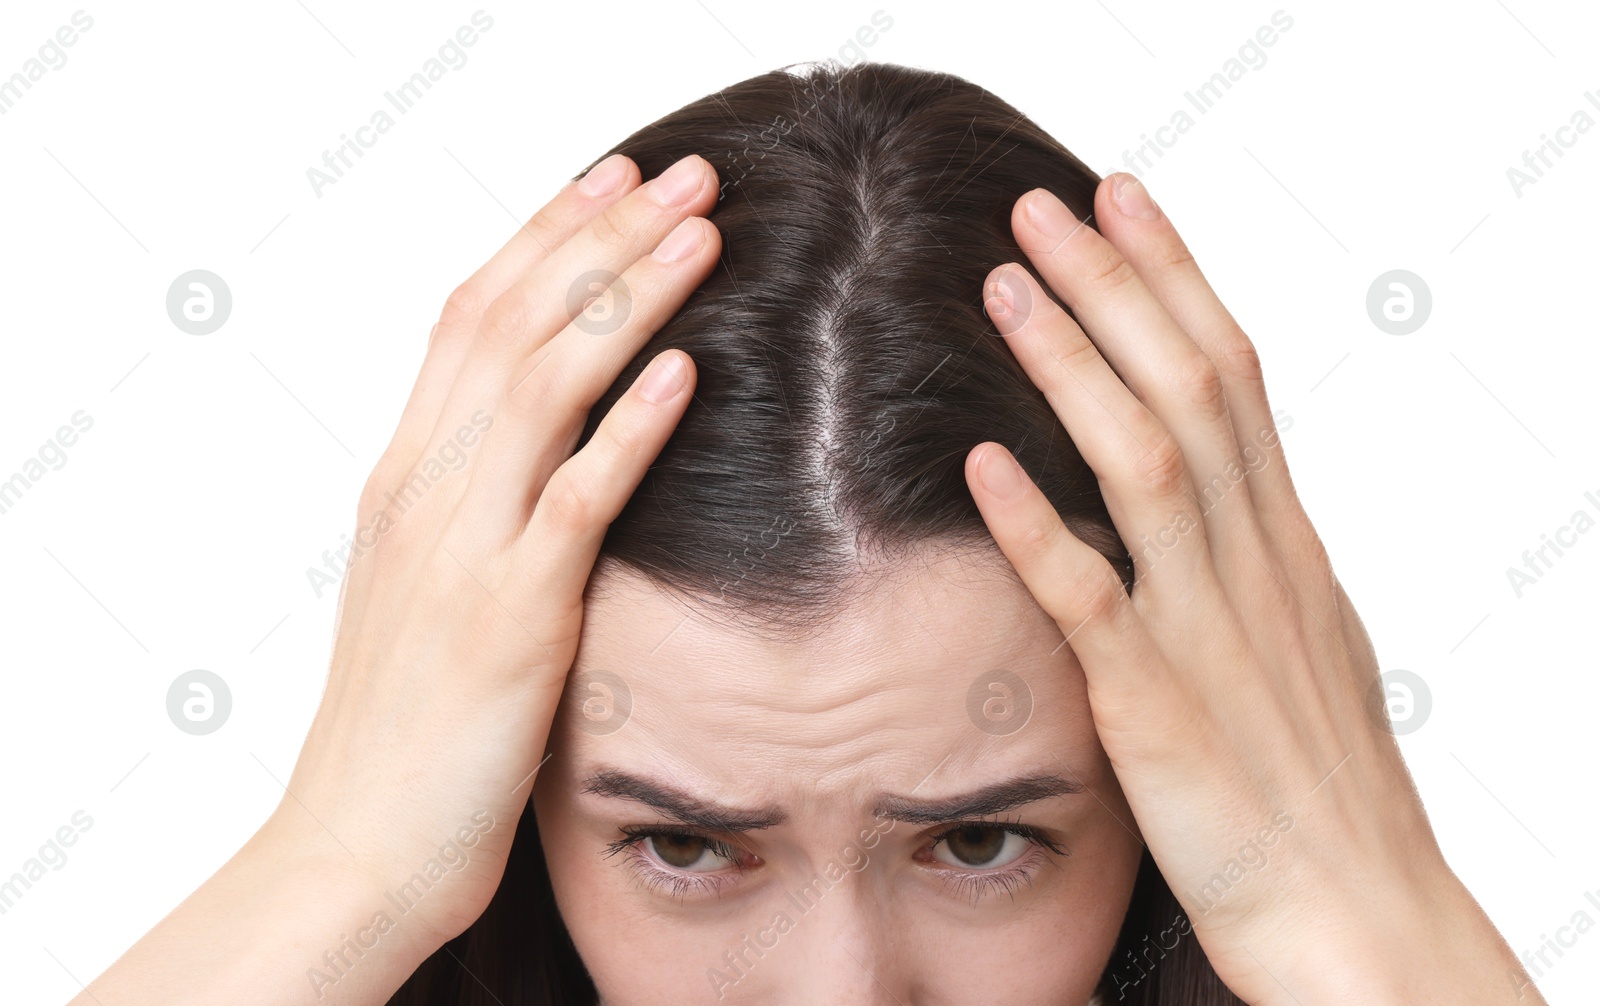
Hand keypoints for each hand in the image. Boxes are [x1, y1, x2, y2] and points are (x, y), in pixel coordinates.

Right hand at [76, 151, 721, 1004]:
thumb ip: (470, 505)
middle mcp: (425, 489)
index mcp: (404, 476)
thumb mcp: (421, 587)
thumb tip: (540, 446)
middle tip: (685, 173)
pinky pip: (577, 499)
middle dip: (603, 235)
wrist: (357, 844)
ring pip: (546, 384)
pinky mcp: (513, 617)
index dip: (543, 236)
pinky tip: (685, 371)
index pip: (470, 317)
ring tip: (704, 234)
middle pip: (514, 321)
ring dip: (631, 297)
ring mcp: (464, 547)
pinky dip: (631, 427)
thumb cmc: (401, 725)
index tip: (611, 180)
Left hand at [964, 173, 1539, 1003]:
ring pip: (1147, 463)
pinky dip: (1038, 524)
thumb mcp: (1300, 636)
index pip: (1234, 372)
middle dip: (1116, 285)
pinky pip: (1094, 599)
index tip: (1121, 200)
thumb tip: (1211, 487)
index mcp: (1285, 539)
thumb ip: (1249, 554)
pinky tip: (982, 462)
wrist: (1357, 911)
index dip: (1174, 277)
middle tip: (1043, 206)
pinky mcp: (1159, 706)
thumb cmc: (1320, 783)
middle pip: (1191, 386)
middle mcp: (1254, 562)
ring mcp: (1209, 628)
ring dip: (1073, 367)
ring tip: (1005, 288)